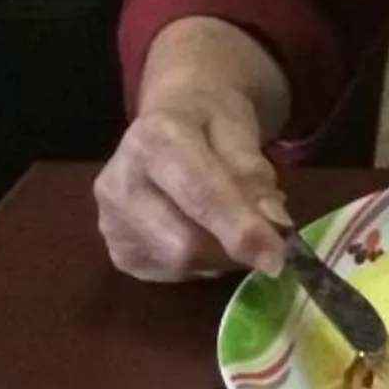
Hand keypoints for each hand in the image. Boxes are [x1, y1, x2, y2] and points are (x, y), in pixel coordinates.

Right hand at [94, 81, 291, 280]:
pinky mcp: (119, 251)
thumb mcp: (239, 129)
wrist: (171, 114)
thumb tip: (273, 223)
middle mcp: (119, 184)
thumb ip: (254, 175)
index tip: (277, 258)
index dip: (240, 229)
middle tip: (270, 242)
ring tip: (236, 226)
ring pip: (181, 264)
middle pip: (184, 243)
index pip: (199, 195)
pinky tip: (208, 233)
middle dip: (234, 249)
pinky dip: (204, 263)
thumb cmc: (209, 121)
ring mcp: (111, 222)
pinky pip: (173, 274)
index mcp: (152, 140)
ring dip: (223, 257)